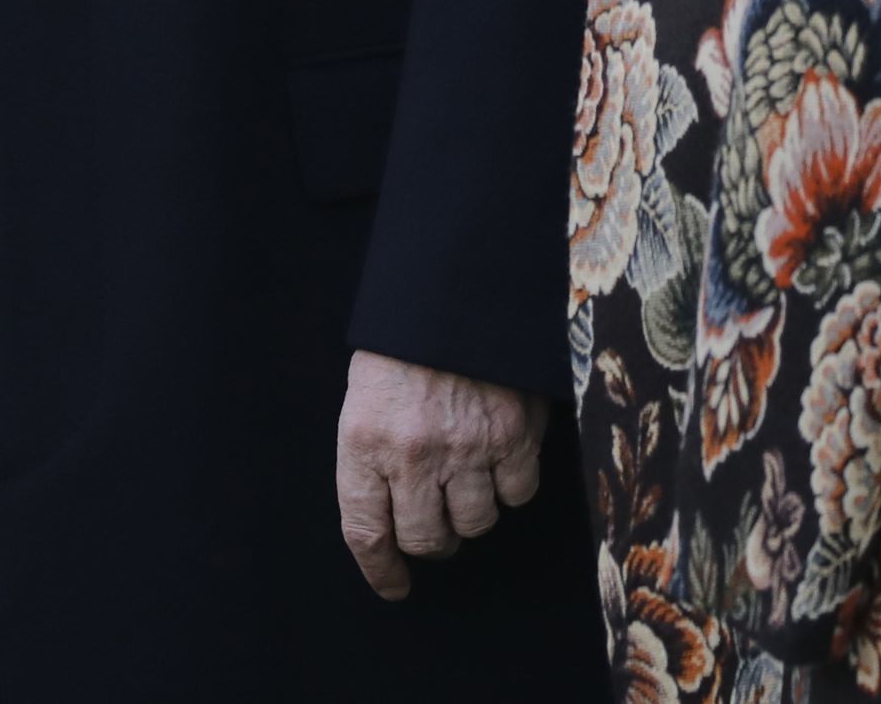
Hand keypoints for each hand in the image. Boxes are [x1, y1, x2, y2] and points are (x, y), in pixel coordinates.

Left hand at [335, 350, 546, 600]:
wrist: (454, 295)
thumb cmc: (403, 347)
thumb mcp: (364, 398)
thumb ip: (373, 458)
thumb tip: (389, 524)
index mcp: (363, 440)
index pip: (364, 531)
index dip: (379, 568)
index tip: (392, 585)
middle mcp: (412, 453)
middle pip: (425, 540)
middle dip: (430, 540)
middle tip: (434, 520)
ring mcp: (466, 448)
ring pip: (475, 524)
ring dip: (470, 512)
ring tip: (466, 479)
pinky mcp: (514, 438)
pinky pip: (517, 495)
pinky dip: (510, 485)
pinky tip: (500, 456)